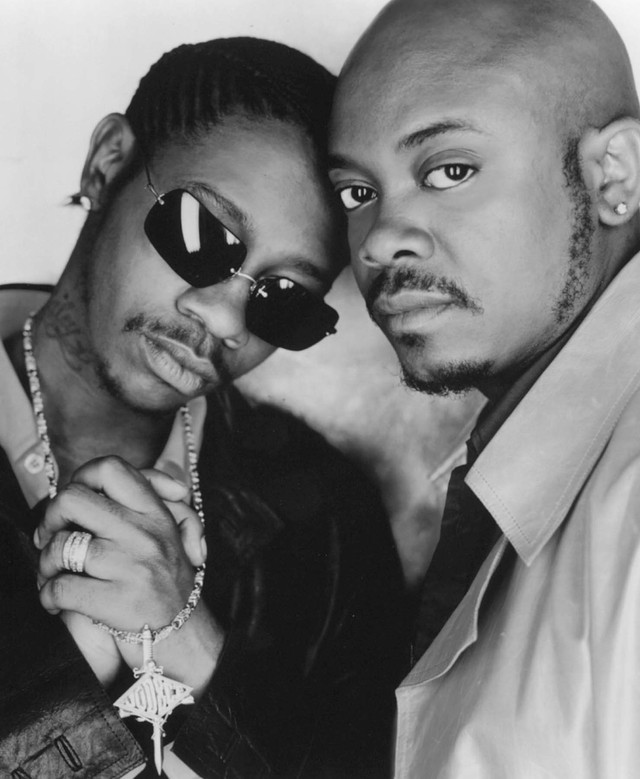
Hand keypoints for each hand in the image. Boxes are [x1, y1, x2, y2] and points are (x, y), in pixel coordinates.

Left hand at [35, 456, 222, 696]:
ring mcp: (132, 566)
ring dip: (44, 563)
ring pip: (61, 546)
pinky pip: (61, 587)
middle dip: (50, 518)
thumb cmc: (168, 582)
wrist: (186, 636)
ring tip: (50, 572)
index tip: (75, 502)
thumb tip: (150, 481)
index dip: (81, 478)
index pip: (110, 469)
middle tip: (52, 535)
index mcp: (155, 512)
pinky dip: (48, 596)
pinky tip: (55, 601)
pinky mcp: (117, 601)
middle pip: (72, 500)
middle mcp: (145, 533)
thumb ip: (161, 498)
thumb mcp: (172, 533)